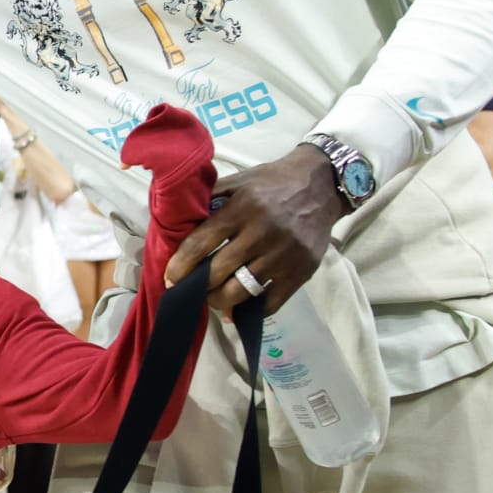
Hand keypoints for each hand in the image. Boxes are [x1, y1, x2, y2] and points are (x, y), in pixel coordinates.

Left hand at [164, 145, 345, 314]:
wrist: (321, 185)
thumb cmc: (272, 183)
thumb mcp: (238, 181)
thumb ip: (209, 200)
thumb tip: (178, 224)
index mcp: (241, 208)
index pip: (201, 242)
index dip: (181, 265)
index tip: (170, 278)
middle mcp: (262, 233)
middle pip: (219, 272)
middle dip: (197, 287)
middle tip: (188, 291)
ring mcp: (283, 255)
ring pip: (242, 291)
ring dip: (220, 301)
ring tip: (211, 299)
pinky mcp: (301, 271)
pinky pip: (271, 302)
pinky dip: (250, 311)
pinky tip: (237, 309)